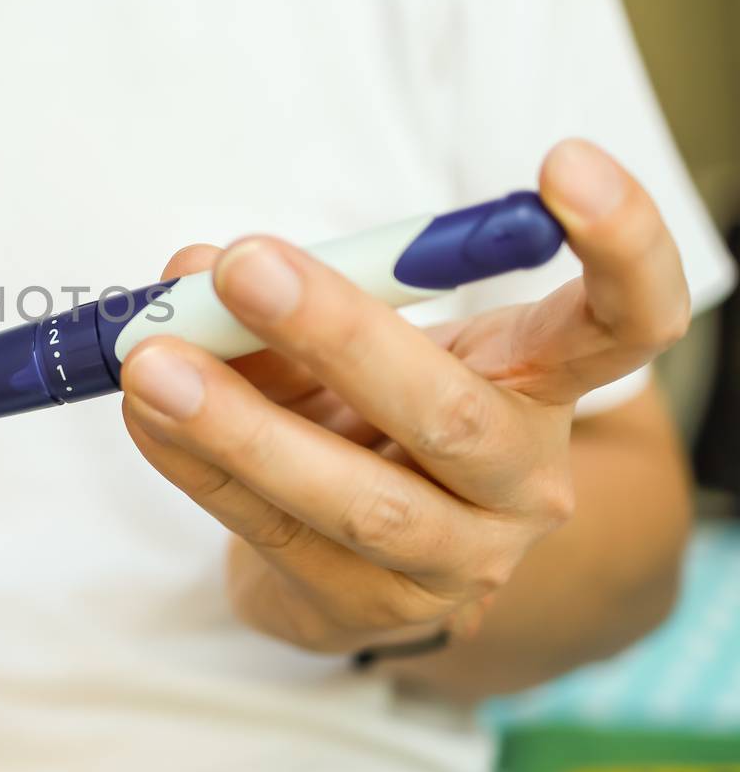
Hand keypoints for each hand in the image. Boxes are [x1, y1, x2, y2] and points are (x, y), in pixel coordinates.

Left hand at [121, 140, 690, 652]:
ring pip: (361, 500)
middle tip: (245, 266)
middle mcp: (521, 477)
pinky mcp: (370, 608)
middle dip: (340, 334)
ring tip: (154, 364)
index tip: (562, 163)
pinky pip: (274, 532)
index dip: (623, 246)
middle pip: (454, 412)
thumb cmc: (364, 411)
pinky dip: (199, 466)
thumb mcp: (343, 337)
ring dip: (243, 427)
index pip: (625, 321)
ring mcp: (456, 558)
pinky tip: (145, 417)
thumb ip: (283, 291)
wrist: (354, 554)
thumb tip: (195, 266)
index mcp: (541, 382)